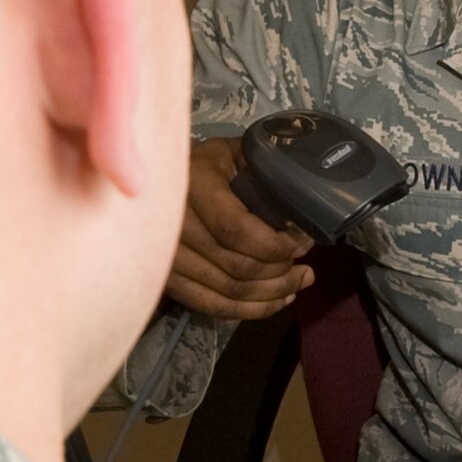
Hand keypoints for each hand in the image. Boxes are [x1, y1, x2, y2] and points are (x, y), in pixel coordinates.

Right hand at [164, 136, 314, 319]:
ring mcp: (168, 257)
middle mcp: (175, 225)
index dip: (274, 246)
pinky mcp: (168, 279)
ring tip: (298, 284)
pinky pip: (213, 306)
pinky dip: (249, 309)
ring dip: (271, 294)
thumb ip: (264, 171)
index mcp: (194, 186)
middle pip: (237, 267)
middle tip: (306, 269)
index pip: (237, 231)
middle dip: (281, 273)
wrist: (155, 178)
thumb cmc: (204, 163)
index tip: (302, 244)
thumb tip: (302, 204)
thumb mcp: (233, 152)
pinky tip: (275, 301)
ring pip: (229, 291)